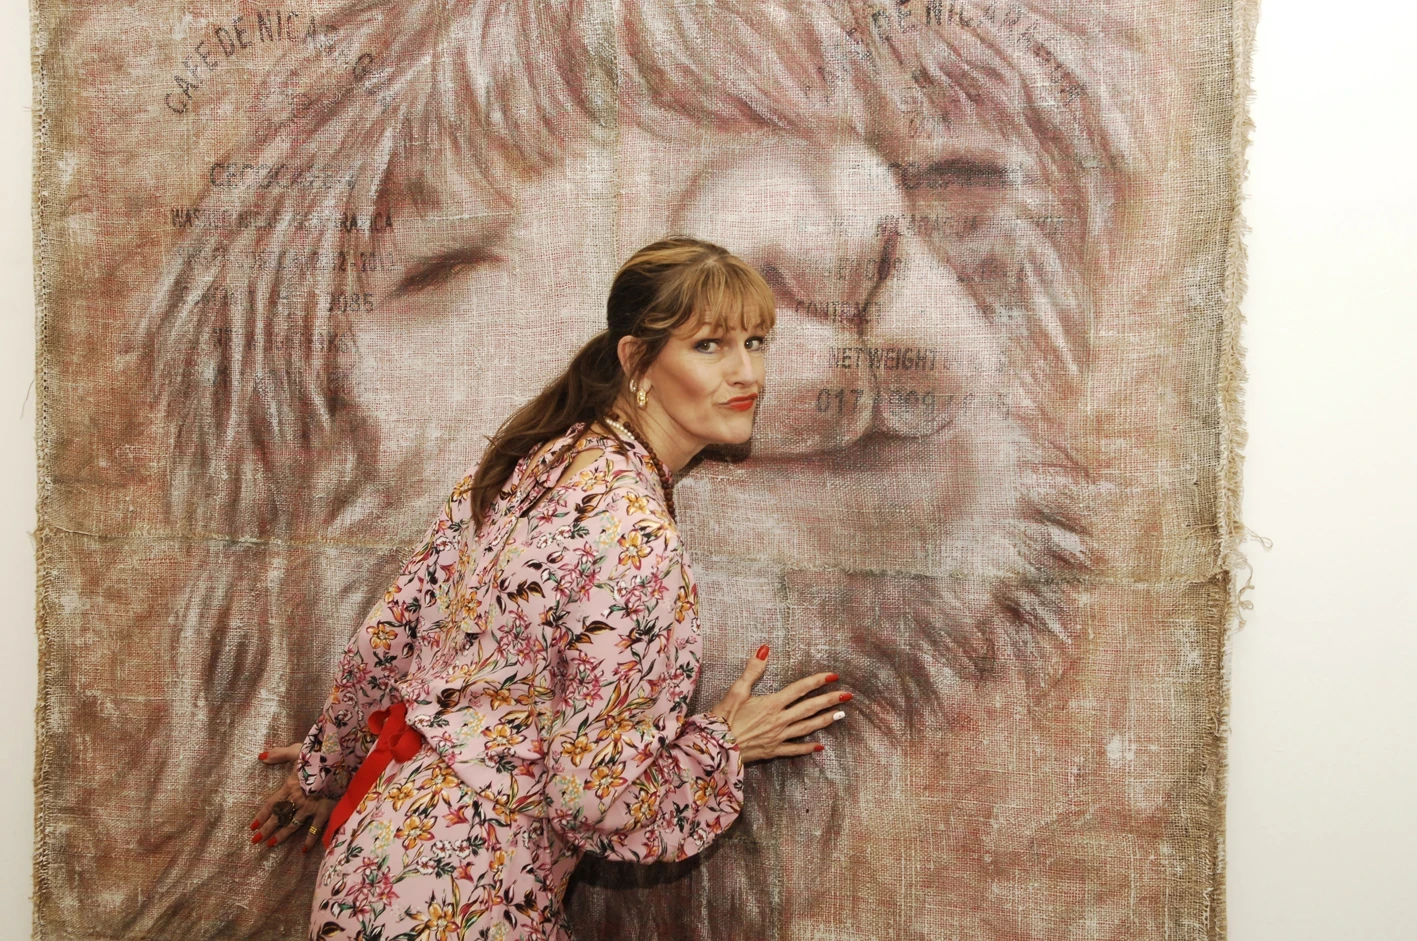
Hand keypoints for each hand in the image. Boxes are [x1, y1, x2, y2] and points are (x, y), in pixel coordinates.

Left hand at [250, 743, 336, 854]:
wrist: (340, 764)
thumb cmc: (319, 755)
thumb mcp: (297, 750)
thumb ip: (279, 754)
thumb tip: (260, 756)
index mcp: (289, 786)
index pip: (271, 804)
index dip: (261, 815)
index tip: (252, 826)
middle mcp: (297, 800)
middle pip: (278, 817)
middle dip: (266, 829)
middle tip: (255, 841)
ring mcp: (310, 808)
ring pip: (292, 825)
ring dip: (281, 836)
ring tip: (271, 845)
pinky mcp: (324, 811)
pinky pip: (315, 829)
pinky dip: (310, 841)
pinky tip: (303, 850)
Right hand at [707, 645, 849, 762]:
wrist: (714, 747)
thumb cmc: (723, 718)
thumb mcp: (736, 690)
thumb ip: (753, 669)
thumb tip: (765, 649)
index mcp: (771, 703)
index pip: (800, 689)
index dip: (817, 681)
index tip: (834, 676)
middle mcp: (779, 720)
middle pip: (809, 708)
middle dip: (829, 701)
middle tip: (848, 696)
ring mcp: (778, 737)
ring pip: (806, 728)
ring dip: (824, 721)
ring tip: (840, 715)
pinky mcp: (772, 751)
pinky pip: (794, 750)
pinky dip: (807, 748)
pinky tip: (819, 747)